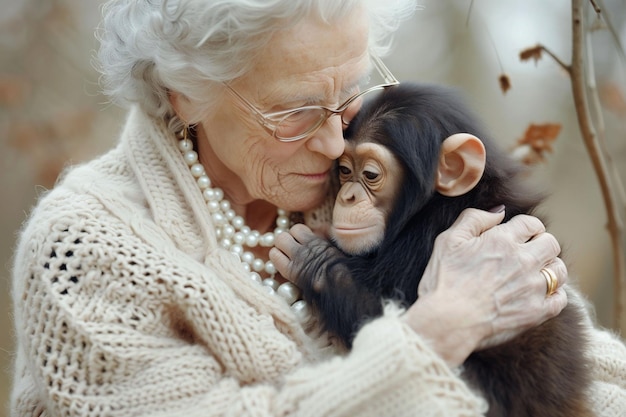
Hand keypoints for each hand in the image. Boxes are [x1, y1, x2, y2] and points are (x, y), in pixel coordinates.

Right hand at [403, 207, 567, 366]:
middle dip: (541, 244)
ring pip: (559, 270)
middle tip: (528, 253)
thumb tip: (499, 212)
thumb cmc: (444, 280)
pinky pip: (560, 299)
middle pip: (551, 244)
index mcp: (502, 240)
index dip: (526, 227)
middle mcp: (523, 261)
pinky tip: (540, 294)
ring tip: (535, 273)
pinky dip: (554, 294)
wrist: (447, 321)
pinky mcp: (536, 312)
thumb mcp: (448, 240)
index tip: (519, 235)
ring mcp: (532, 288)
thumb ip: (474, 219)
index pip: (531, 224)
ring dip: (550, 268)